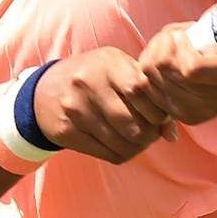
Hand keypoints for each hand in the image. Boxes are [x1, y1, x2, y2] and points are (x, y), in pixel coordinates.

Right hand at [33, 49, 176, 164]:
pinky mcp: (67, 131)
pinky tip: (121, 145)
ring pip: (122, 143)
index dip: (157, 110)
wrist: (44, 91)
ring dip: (137, 147)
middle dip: (150, 134)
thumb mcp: (119, 72)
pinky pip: (107, 154)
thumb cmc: (94, 78)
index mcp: (107, 63)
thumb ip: (148, 94)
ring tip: (137, 140)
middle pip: (134, 124)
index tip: (159, 115)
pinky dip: (122, 154)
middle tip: (150, 132)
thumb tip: (171, 135)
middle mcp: (88, 83)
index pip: (141, 91)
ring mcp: (75, 109)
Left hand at [138, 21, 216, 125]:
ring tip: (172, 48)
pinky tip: (165, 63)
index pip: (192, 69)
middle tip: (176, 36)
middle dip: (165, 46)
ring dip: (156, 56)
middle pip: (166, 71)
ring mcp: (198, 111)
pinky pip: (148, 89)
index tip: (186, 34)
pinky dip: (151, 71)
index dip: (180, 48)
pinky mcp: (182, 116)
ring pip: (152, 78)